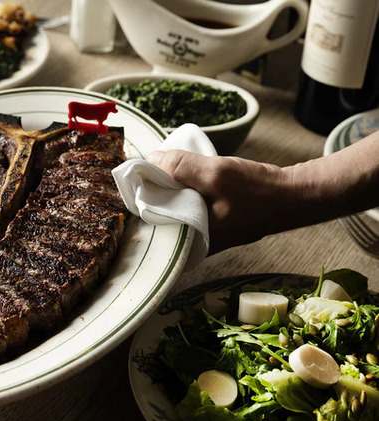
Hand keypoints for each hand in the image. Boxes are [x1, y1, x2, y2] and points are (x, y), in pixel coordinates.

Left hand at [148, 149, 291, 253]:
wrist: (296, 195)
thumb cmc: (259, 191)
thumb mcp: (217, 174)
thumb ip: (182, 168)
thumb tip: (152, 159)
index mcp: (193, 240)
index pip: (154, 221)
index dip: (145, 196)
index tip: (141, 175)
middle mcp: (197, 244)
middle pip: (163, 215)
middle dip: (157, 192)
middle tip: (154, 169)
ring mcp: (207, 235)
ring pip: (177, 209)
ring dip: (173, 190)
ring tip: (169, 170)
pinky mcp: (215, 224)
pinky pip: (191, 207)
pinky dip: (187, 192)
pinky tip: (187, 178)